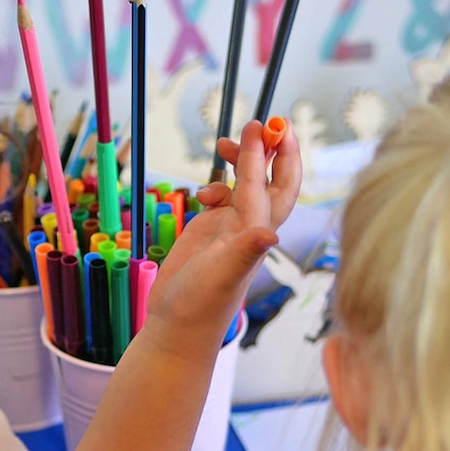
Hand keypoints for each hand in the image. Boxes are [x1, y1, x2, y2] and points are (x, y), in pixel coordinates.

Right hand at [147, 119, 300, 341]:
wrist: (179, 327)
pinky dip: (217, 187)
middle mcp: (249, 227)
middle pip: (270, 181)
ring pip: (246, 186)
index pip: (267, 184)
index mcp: (255, 233)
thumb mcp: (222, 277)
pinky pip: (223, 200)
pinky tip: (202, 193)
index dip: (270, 155)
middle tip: (262, 123)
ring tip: (224, 143)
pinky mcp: (211, 234)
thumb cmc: (202, 306)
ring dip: (241, 163)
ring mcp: (230, 229)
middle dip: (270, 152)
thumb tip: (269, 233)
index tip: (270, 126)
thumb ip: (245, 252)